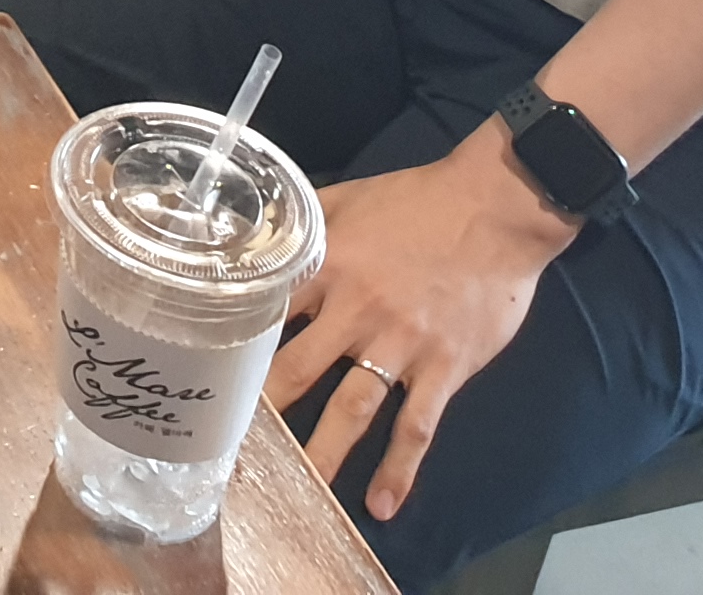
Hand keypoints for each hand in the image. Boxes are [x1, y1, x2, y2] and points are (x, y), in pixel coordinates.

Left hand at [265, 132, 572, 523]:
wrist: (495, 208)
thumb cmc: (416, 199)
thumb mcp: (346, 200)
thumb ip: (303, 226)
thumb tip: (258, 235)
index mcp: (325, 267)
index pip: (266, 314)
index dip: (234, 347)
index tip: (207, 381)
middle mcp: (355, 311)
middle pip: (297, 370)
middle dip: (264, 412)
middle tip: (233, 449)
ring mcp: (401, 343)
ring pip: (352, 409)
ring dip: (324, 454)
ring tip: (299, 495)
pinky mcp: (444, 366)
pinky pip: (417, 425)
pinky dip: (400, 467)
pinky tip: (382, 504)